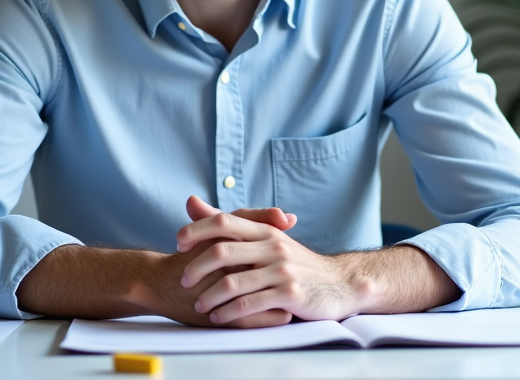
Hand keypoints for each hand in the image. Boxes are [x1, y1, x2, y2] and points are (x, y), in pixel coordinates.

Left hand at [177, 197, 361, 325]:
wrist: (340, 283)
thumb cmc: (297, 262)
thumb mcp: (268, 238)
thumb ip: (230, 223)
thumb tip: (190, 201)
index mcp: (266, 230)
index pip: (224, 221)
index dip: (196, 230)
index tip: (179, 243)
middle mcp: (273, 246)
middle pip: (222, 251)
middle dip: (196, 267)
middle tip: (184, 280)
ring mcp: (282, 270)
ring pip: (233, 282)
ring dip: (210, 296)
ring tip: (200, 305)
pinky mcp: (289, 294)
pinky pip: (250, 304)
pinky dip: (230, 312)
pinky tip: (220, 317)